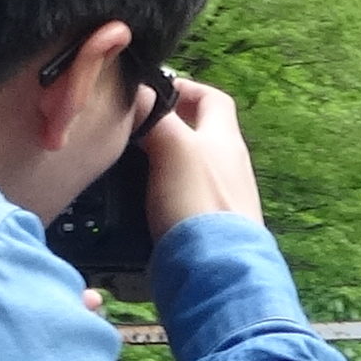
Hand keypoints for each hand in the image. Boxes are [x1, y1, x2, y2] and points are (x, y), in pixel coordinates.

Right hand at [142, 75, 261, 234]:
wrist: (216, 272)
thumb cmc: (199, 203)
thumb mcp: (174, 148)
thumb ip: (155, 117)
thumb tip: (138, 91)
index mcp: (225, 139)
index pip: (212, 98)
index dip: (184, 88)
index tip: (154, 92)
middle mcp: (229, 166)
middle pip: (200, 134)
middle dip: (168, 127)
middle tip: (135, 131)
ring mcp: (221, 199)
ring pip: (189, 168)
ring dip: (162, 162)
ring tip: (131, 165)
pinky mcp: (207, 229)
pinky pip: (184, 201)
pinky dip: (163, 195)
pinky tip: (142, 204)